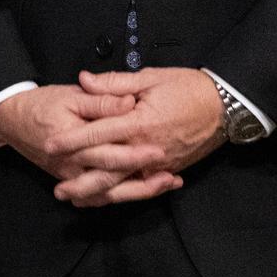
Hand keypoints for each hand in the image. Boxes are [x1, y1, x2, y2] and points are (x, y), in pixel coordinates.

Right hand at [0, 84, 177, 206]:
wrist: (13, 120)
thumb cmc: (42, 104)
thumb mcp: (71, 95)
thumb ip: (102, 100)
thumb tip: (128, 102)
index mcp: (74, 142)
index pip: (109, 153)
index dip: (135, 154)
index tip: (159, 151)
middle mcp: (73, 166)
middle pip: (112, 181)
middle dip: (143, 181)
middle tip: (170, 176)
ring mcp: (72, 177)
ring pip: (107, 194)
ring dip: (137, 192)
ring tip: (164, 185)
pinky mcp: (73, 180)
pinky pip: (98, 196)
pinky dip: (120, 196)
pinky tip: (142, 190)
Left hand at [43, 69, 225, 207]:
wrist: (225, 107)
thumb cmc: (189, 88)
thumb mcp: (151, 77)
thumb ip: (115, 83)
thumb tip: (85, 81)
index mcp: (139, 122)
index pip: (98, 133)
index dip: (72, 140)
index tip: (51, 145)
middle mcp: (147, 148)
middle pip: (108, 170)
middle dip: (80, 180)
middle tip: (57, 189)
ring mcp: (158, 164)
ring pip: (123, 186)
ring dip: (98, 194)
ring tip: (75, 198)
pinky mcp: (167, 170)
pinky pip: (140, 187)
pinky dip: (122, 194)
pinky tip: (105, 198)